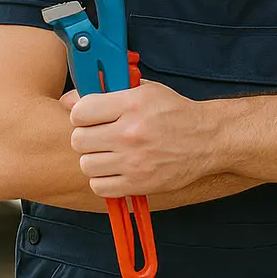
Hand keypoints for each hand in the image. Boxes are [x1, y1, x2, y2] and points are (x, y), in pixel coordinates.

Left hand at [66, 80, 212, 198]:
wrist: (208, 139)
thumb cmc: (176, 113)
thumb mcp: (146, 91)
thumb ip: (109, 92)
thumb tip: (69, 100)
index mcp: (132, 105)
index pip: (80, 112)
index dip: (81, 114)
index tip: (90, 117)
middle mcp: (131, 133)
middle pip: (79, 140)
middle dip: (86, 137)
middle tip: (99, 136)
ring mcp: (134, 161)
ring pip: (86, 164)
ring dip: (94, 159)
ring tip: (109, 153)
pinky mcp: (138, 183)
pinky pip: (99, 186)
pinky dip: (103, 179)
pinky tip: (116, 169)